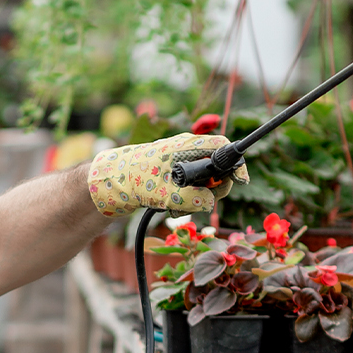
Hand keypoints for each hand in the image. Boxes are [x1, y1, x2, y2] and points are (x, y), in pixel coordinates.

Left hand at [86, 133, 248, 217]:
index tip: (242, 180)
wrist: (110, 183)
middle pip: (219, 169)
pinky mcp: (177, 178)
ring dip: (197, 199)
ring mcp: (183, 165)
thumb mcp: (162, 191)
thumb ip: (189, 197)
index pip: (222, 146)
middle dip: (215, 188)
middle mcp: (187, 152)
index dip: (235, 162)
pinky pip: (193, 190)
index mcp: (186, 146)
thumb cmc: (134, 179)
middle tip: (202, 201)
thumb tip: (210, 202)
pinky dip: (187, 201)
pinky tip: (171, 207)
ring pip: (206, 183)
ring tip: (175, 206)